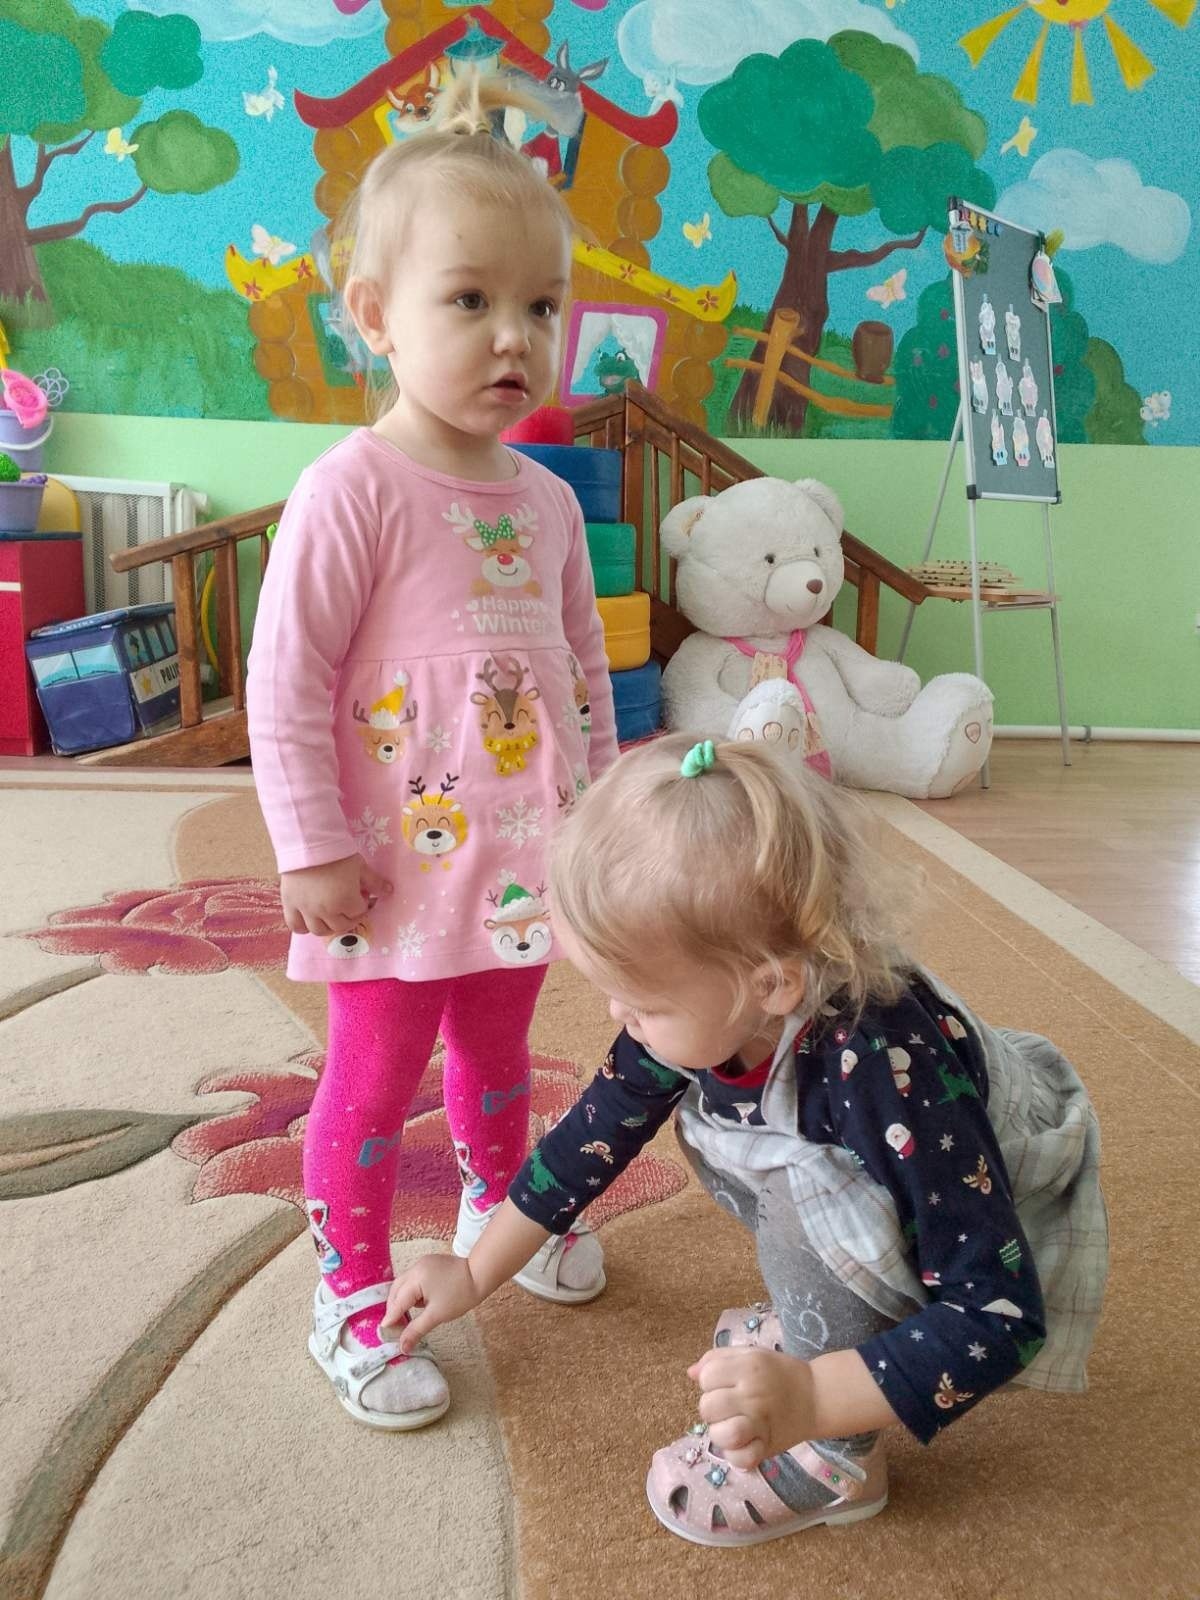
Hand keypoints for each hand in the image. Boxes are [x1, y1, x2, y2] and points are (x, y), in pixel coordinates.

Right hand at [279, 854, 391, 938]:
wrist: (308, 842)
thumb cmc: (337, 854)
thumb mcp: (360, 866)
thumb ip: (375, 882)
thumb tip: (389, 891)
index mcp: (346, 901)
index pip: (359, 913)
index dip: (363, 905)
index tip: (362, 896)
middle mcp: (326, 911)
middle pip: (340, 926)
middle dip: (348, 918)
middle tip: (349, 907)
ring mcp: (306, 910)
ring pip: (319, 931)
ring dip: (328, 926)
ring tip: (331, 915)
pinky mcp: (290, 905)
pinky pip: (296, 926)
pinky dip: (303, 928)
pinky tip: (309, 920)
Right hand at [380, 1253, 482, 1353]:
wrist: (481, 1274)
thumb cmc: (461, 1295)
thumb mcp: (437, 1315)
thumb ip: (416, 1330)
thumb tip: (402, 1347)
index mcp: (416, 1278)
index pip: (397, 1302)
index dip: (391, 1318)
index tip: (384, 1332)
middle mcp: (415, 1267)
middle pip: (396, 1290)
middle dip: (394, 1308)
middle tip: (395, 1327)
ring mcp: (422, 1263)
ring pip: (404, 1284)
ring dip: (402, 1300)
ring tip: (406, 1318)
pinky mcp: (429, 1263)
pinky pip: (413, 1280)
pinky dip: (411, 1292)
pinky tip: (418, 1304)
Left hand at [687, 1347, 816, 1468]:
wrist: (817, 1397)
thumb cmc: (779, 1373)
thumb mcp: (751, 1353)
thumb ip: (718, 1358)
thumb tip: (691, 1373)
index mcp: (748, 1366)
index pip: (706, 1377)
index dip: (710, 1381)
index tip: (725, 1384)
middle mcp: (752, 1394)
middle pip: (707, 1407)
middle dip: (713, 1408)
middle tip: (729, 1407)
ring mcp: (760, 1423)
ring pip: (719, 1435)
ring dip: (720, 1433)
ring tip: (732, 1426)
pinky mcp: (767, 1447)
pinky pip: (739, 1459)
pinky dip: (736, 1456)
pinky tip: (742, 1444)